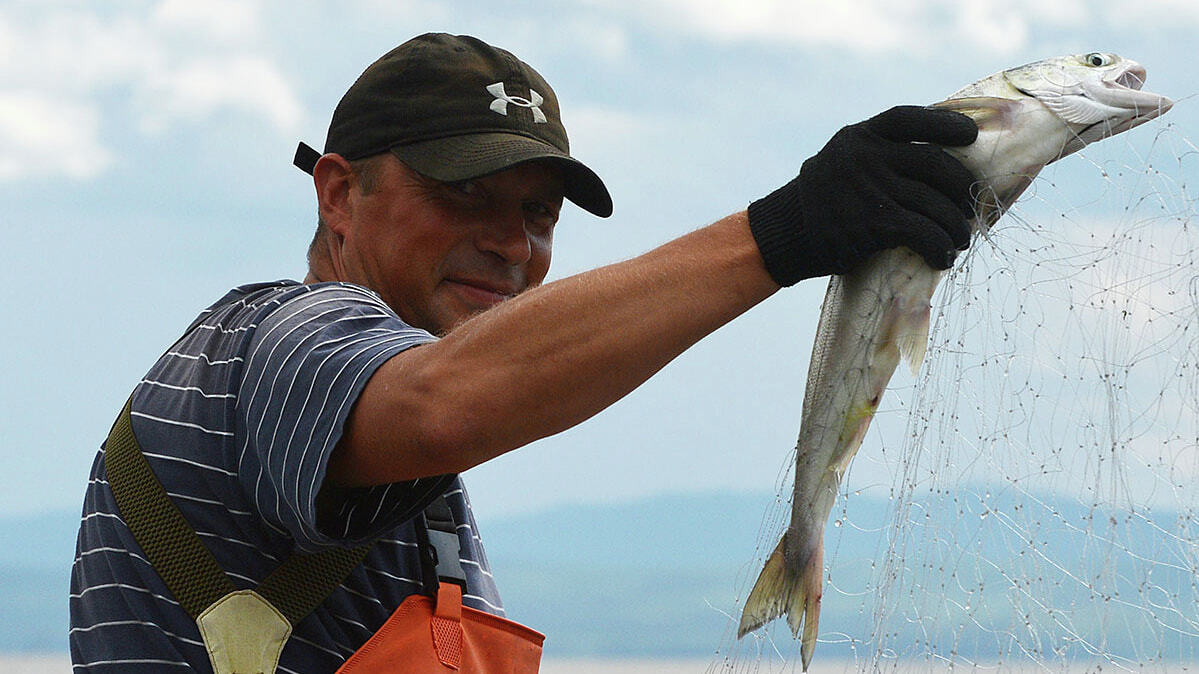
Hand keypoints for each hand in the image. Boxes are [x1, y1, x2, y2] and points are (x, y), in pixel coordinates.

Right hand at [748, 105, 978, 285]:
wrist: (787, 233)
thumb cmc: (827, 201)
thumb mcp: (845, 161)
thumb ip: (880, 154)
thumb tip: (942, 165)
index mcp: (862, 136)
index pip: (910, 119)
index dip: (945, 124)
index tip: (970, 136)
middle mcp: (867, 156)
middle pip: (935, 163)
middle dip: (961, 188)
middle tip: (967, 207)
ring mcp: (871, 188)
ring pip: (935, 204)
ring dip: (955, 226)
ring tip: (959, 239)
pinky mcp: (873, 223)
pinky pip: (923, 233)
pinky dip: (940, 247)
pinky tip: (943, 258)